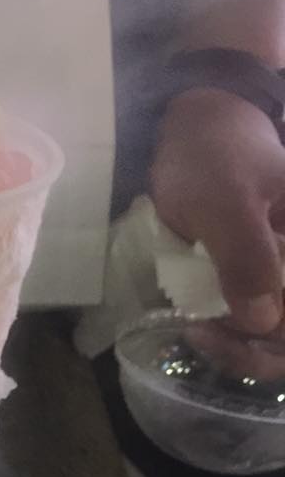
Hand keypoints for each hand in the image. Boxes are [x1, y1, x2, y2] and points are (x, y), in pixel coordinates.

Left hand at [152, 88, 284, 378]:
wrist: (200, 126)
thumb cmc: (215, 156)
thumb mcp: (226, 201)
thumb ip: (247, 256)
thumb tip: (261, 321)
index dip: (267, 339)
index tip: (216, 328)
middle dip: (252, 350)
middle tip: (201, 331)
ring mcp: (283, 276)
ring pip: (277, 338)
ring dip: (241, 348)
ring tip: (199, 330)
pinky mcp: (266, 279)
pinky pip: (260, 326)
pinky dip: (233, 336)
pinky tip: (203, 325)